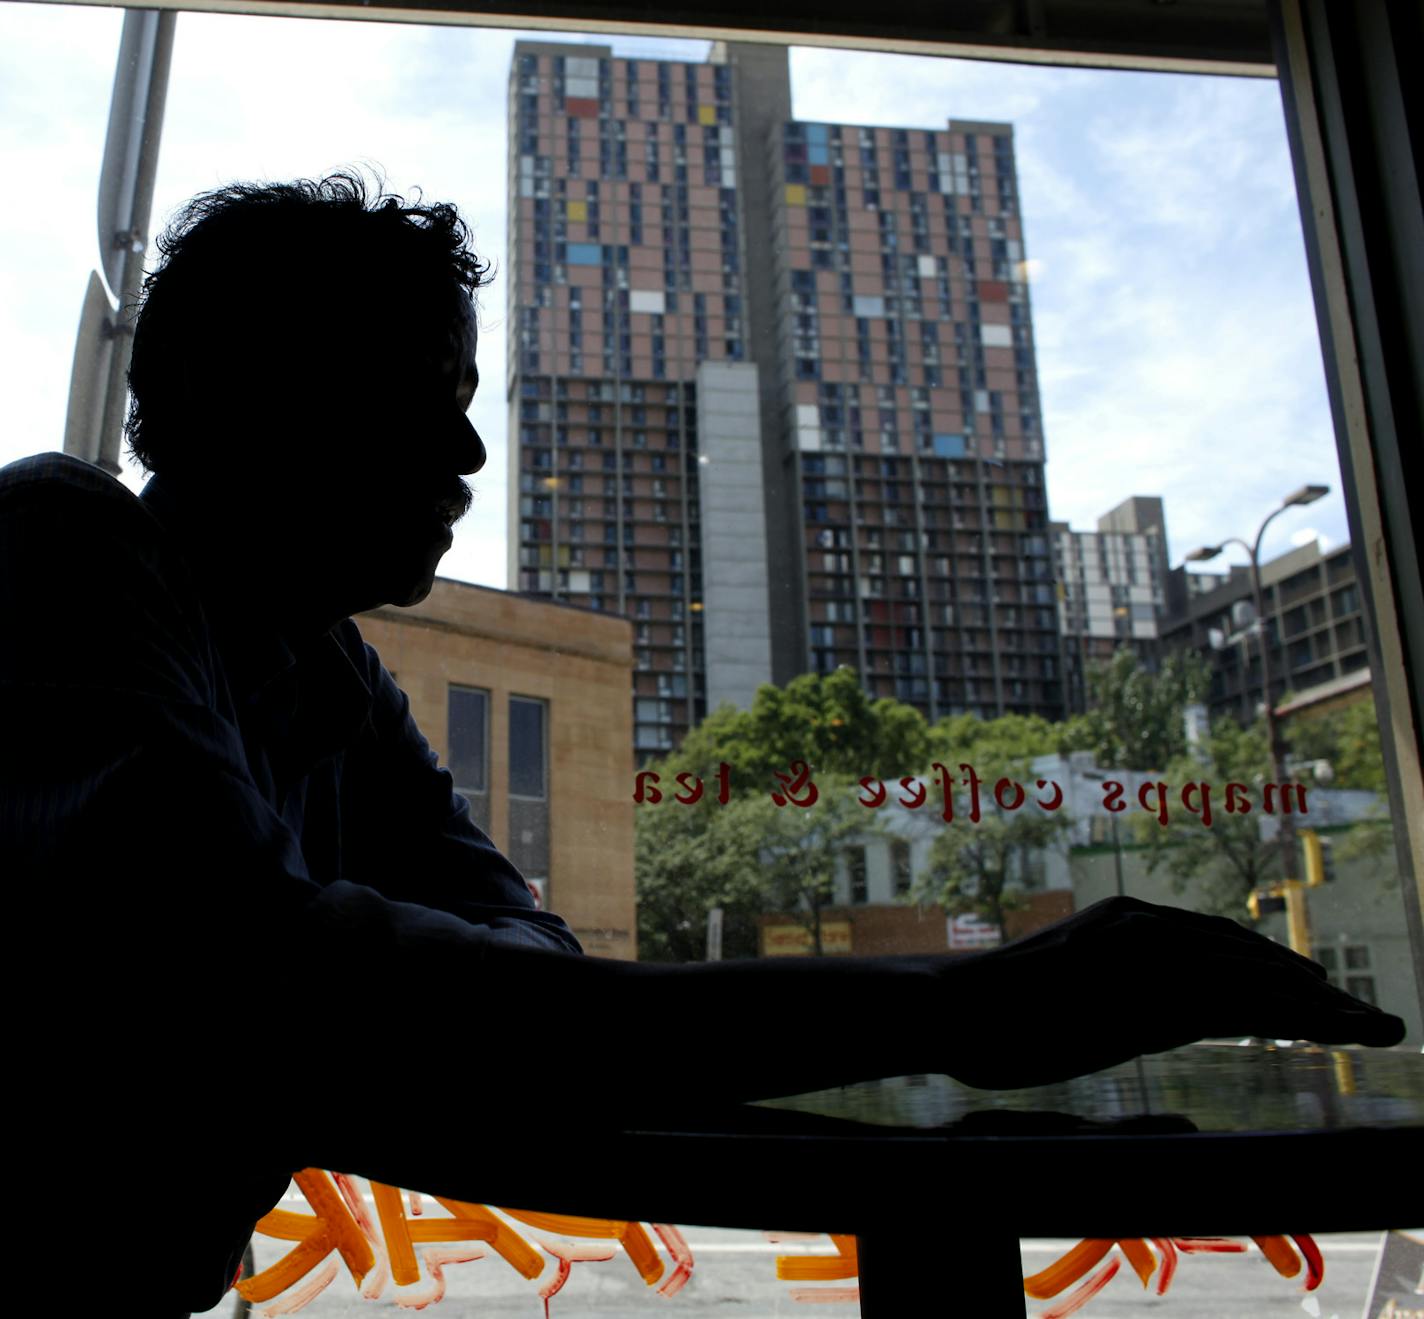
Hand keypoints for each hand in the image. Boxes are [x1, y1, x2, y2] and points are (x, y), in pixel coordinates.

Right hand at [943, 896, 1405, 1089]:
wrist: (951, 1004)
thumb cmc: (993, 1015)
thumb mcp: (1068, 1000)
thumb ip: (1120, 1000)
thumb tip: (1164, 1019)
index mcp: (1125, 923)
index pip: (1219, 946)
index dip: (1274, 972)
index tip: (1320, 999)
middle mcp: (1144, 925)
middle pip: (1249, 956)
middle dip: (1315, 989)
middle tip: (1369, 1017)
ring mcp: (1146, 949)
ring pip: (1254, 974)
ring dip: (1321, 1002)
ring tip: (1371, 1025)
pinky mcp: (1144, 984)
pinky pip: (1235, 1000)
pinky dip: (1290, 1013)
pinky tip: (1327, 1029)